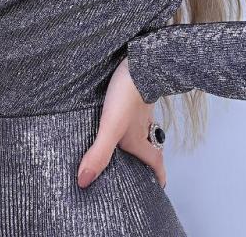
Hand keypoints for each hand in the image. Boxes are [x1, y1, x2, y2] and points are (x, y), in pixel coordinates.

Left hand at [77, 57, 166, 189]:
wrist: (141, 60)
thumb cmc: (128, 95)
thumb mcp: (111, 127)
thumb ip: (99, 153)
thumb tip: (84, 181)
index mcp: (138, 138)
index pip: (154, 161)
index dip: (158, 174)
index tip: (161, 185)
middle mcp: (142, 125)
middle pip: (150, 145)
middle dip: (147, 157)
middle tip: (142, 167)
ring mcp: (140, 107)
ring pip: (143, 125)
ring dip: (138, 134)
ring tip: (126, 140)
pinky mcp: (134, 90)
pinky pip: (134, 107)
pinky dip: (130, 113)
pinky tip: (118, 109)